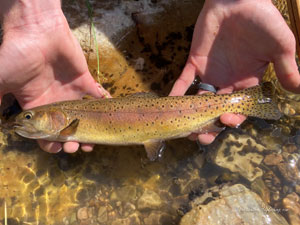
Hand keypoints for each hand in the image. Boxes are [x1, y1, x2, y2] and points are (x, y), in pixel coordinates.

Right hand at [0, 1, 109, 152]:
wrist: (36, 30)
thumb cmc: (16, 54)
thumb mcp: (1, 80)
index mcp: (36, 107)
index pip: (44, 133)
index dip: (50, 143)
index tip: (57, 149)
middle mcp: (55, 103)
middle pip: (66, 129)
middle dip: (71, 141)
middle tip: (76, 148)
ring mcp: (71, 93)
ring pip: (84, 117)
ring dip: (90, 130)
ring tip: (92, 143)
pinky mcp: (85, 81)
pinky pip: (98, 95)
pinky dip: (105, 104)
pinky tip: (108, 116)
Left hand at [170, 0, 299, 143]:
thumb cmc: (262, 20)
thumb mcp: (280, 45)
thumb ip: (285, 69)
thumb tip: (298, 91)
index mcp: (247, 84)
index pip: (239, 110)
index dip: (233, 119)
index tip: (226, 121)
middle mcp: (227, 84)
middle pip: (216, 112)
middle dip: (208, 126)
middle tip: (199, 137)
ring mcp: (210, 75)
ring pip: (198, 102)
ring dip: (191, 115)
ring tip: (183, 128)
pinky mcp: (194, 64)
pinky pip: (184, 81)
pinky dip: (176, 92)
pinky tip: (170, 103)